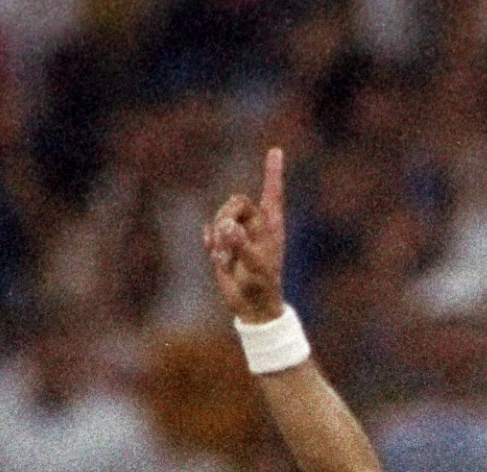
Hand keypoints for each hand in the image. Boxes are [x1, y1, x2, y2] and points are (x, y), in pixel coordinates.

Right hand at [209, 145, 288, 320]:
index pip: (272, 193)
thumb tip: (226, 226)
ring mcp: (238, 234)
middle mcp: (255, 225)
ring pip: (220, 217)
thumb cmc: (262, 286)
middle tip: (226, 239)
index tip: (276, 150)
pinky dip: (211, 243)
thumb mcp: (255, 266)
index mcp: (271, 226)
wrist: (252, 306)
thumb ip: (241, 245)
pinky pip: (210, 232)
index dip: (272, 172)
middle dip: (227, 216)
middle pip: (236, 202)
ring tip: (226, 261)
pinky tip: (218, 259)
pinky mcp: (223, 244)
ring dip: (219, 237)